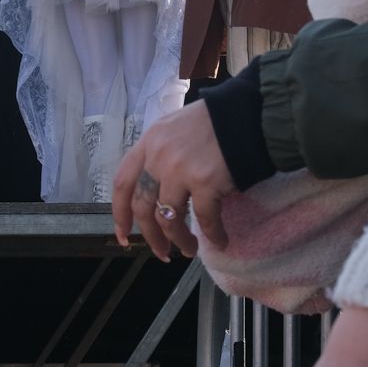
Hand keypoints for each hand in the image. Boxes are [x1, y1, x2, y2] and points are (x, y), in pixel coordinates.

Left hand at [112, 102, 232, 259]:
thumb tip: (157, 191)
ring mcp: (179, 169)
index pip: (122, 182)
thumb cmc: (215, 122)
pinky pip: (205, 219)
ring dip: (179, 240)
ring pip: (168, 218)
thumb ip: (161, 155)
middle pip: (142, 206)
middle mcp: (158, 156)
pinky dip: (213, 235)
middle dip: (150, 235)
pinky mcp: (205, 182)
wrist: (248, 115)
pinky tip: (220, 241)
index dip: (119, 213)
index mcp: (148, 142)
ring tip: (189, 250)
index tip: (123, 235)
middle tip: (162, 252)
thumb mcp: (175, 129)